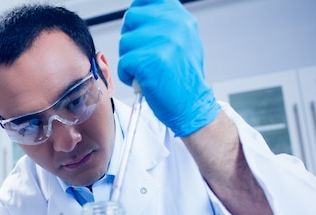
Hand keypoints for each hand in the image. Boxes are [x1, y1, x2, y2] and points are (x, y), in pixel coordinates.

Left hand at [118, 0, 220, 136]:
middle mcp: (174, 24)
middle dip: (131, 38)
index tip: (139, 26)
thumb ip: (164, 22)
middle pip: (132, 18)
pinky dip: (127, 75)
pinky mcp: (149, 60)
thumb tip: (140, 9)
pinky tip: (142, 80)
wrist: (191, 104)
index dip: (139, 11)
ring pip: (125, 42)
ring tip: (147, 70)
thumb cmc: (182, 76)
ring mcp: (162, 41)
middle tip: (144, 55)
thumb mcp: (182, 39)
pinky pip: (124, 62)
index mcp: (180, 17)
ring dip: (130, 59)